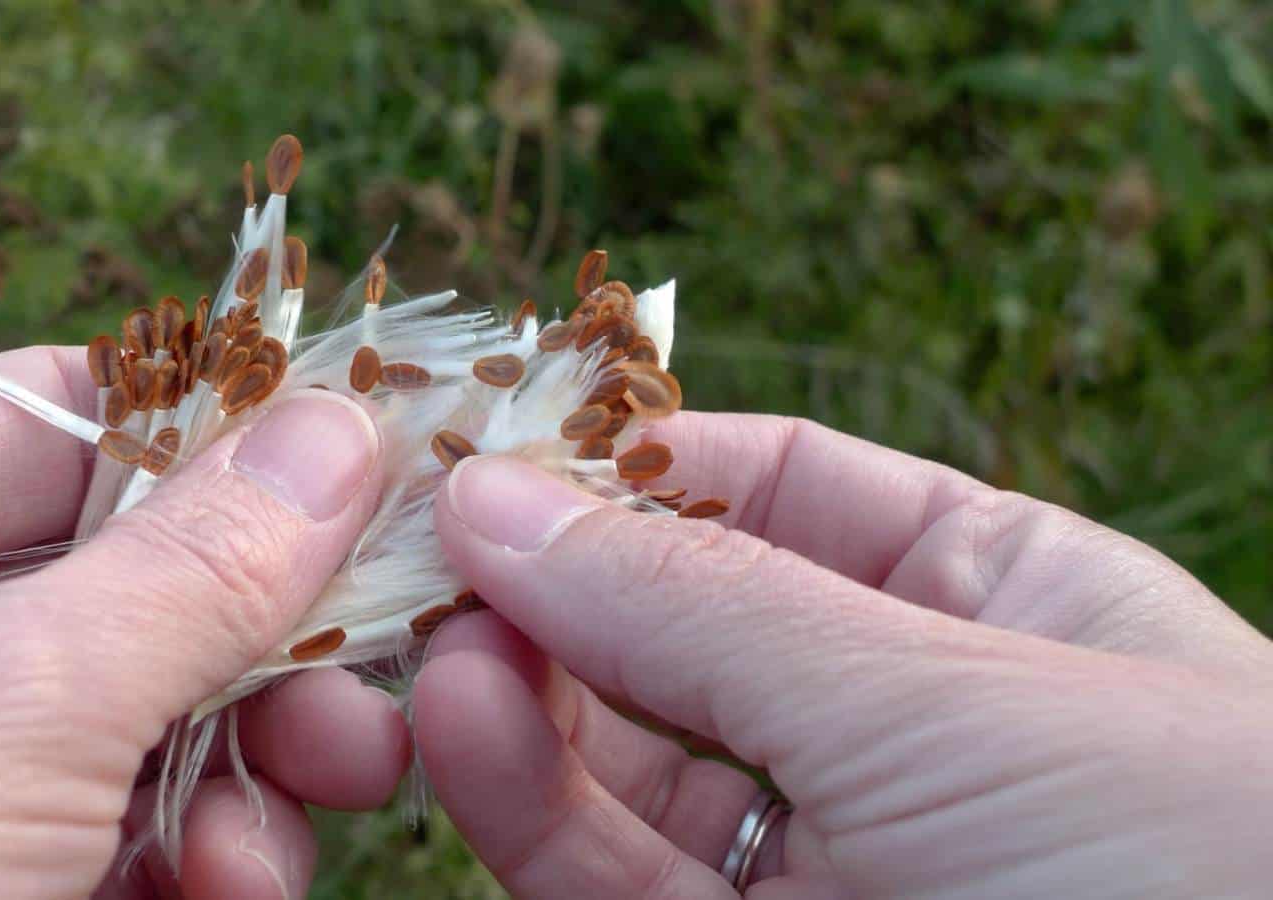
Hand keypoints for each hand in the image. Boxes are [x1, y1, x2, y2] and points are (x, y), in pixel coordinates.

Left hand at [0, 347, 408, 899]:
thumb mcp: (3, 709)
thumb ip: (191, 567)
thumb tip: (340, 432)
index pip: (66, 415)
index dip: (227, 439)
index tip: (371, 473)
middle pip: (137, 574)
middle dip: (264, 642)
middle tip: (362, 690)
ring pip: (154, 712)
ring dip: (253, 767)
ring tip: (302, 817)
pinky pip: (128, 827)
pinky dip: (205, 856)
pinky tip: (229, 894)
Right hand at [416, 411, 1272, 898]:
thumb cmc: (1196, 860)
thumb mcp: (945, 699)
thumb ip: (704, 606)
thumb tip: (498, 493)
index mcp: (991, 596)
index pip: (776, 485)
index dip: (629, 458)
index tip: (485, 439)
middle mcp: (899, 724)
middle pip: (681, 623)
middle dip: (552, 580)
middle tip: (423, 548)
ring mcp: (833, 858)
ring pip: (630, 760)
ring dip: (521, 693)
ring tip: (434, 642)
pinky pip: (622, 872)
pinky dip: (534, 802)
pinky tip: (470, 726)